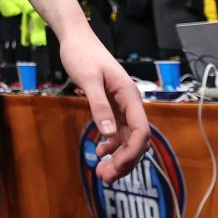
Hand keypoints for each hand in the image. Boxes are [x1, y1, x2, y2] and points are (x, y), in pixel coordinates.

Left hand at [58, 30, 148, 183]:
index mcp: (130, 96)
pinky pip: (117, 131)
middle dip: (125, 161)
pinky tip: (99, 152)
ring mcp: (121, 105)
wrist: (76, 39)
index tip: (117, 167)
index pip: (141, 130)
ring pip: (127, 138)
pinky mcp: (111, 106)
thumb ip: (99, 105)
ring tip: (101, 172)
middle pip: (137, 139)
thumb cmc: (82, 55)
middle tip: (106, 178)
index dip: (132, 152)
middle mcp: (130, 103)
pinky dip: (111, 144)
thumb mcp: (88, 79)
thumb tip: (108, 134)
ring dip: (117, 156)